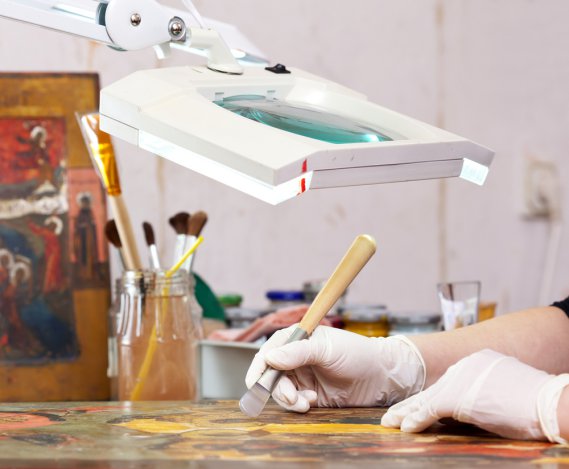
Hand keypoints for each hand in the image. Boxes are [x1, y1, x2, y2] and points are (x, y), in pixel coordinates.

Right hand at [245, 325, 424, 412]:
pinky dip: (297, 405)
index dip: (259, 366)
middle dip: (277, 388)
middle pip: (271, 374)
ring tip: (305, 402)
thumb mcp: (327, 349)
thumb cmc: (357, 354)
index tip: (256, 382)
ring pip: (280, 390)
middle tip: (291, 397)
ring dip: (288, 399)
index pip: (269, 351)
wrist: (381, 377)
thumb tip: (270, 358)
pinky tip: (312, 402)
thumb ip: (298, 353)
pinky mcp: (309, 394)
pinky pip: (293, 402)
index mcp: (297, 339)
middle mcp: (295, 357)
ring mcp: (302, 376)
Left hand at [382, 349, 568, 441]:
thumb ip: (484, 391)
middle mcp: (464, 367)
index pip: (447, 383)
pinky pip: (430, 410)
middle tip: (393, 415)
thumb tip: (474, 405)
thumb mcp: (505, 389)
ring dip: (406, 413)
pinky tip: (405, 428)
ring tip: (390, 422)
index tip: (414, 406)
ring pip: (426, 399)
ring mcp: (459, 380)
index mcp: (476, 363)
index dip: (429, 397)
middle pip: (432, 389)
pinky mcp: (457, 397)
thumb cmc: (534, 401)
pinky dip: (417, 420)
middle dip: (411, 404)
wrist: (547, 401)